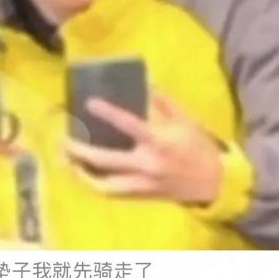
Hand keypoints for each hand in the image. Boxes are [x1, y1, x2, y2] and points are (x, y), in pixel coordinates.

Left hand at [65, 91, 223, 204]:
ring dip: (82, 174)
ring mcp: (143, 184)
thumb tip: (144, 82)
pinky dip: (95, 184)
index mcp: (159, 141)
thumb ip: (163, 101)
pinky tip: (83, 173)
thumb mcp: (186, 118)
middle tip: (63, 139)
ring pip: (104, 185)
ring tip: (67, 160)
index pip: (129, 125)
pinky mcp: (142, 196)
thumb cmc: (198, 145)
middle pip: (106, 161)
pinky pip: (112, 193)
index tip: (89, 103)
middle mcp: (147, 164)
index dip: (108, 113)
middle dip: (80, 151)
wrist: (215, 182)